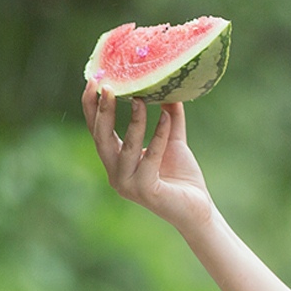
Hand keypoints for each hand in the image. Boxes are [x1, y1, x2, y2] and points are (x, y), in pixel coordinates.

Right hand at [81, 79, 214, 232]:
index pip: (97, 131)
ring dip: (134, 121)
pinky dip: (158, 137)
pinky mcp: (146, 191)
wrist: (198, 209)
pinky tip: (165, 118)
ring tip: (140, 99)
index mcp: (115, 162)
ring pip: (126, 147)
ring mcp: (128, 185)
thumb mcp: (172, 142)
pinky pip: (150, 158)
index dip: (91, 107)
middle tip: (107, 86)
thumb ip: (169, 118)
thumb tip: (170, 89)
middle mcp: (116, 174)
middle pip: (101, 138)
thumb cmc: (182, 178)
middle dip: (102, 111)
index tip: (93, 81)